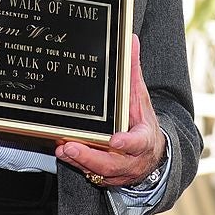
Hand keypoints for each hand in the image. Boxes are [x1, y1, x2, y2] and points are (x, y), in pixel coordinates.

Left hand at [55, 35, 165, 186]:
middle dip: (90, 156)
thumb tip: (130, 40)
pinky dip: (77, 164)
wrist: (153, 154)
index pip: (138, 142)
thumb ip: (133, 71)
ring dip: (79, 161)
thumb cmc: (142, 121)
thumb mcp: (140, 97)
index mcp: (144, 139)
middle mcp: (131, 159)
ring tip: (62, 149)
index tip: (115, 140)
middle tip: (70, 146)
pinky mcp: (105, 175)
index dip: (127, 143)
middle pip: (112, 162)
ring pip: (98, 170)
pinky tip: (62, 153)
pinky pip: (90, 173)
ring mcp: (118, 170)